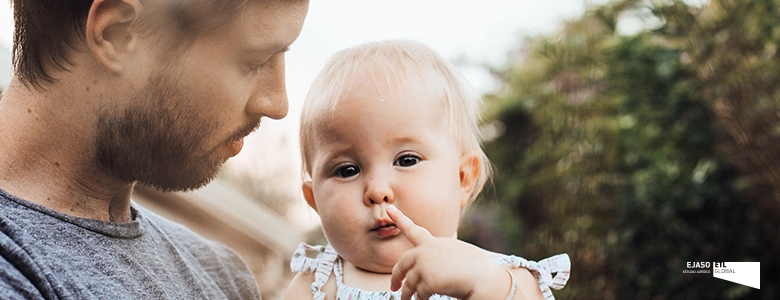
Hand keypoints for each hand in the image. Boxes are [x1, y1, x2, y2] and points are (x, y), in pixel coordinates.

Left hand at [387, 205, 511, 299]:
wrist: (483, 276)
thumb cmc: (474, 267)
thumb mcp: (454, 253)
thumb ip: (436, 256)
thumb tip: (422, 268)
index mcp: (433, 243)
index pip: (414, 230)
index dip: (400, 218)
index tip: (389, 209)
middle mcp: (426, 251)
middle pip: (403, 263)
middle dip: (396, 276)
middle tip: (393, 286)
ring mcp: (425, 265)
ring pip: (409, 283)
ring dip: (407, 294)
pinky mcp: (428, 280)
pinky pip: (419, 294)